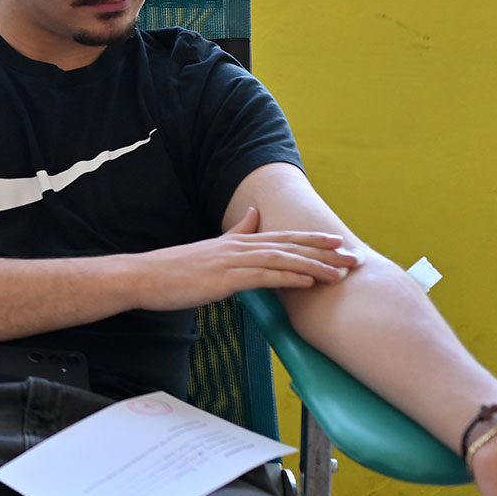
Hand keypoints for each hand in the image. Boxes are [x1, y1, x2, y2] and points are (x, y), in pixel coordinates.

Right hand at [128, 207, 358, 311]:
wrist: (145, 277)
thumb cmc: (174, 269)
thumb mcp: (210, 248)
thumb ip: (236, 231)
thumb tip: (256, 214)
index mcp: (235, 242)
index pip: (281, 237)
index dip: (311, 238)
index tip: (337, 241)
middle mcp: (238, 247)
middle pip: (288, 245)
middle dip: (322, 250)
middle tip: (352, 255)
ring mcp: (232, 262)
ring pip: (281, 260)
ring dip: (314, 265)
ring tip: (340, 272)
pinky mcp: (225, 279)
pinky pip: (264, 277)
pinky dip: (289, 277)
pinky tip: (309, 281)